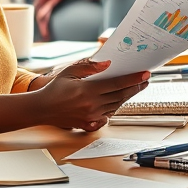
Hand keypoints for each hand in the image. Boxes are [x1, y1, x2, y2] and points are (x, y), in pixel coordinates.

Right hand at [34, 60, 149, 130]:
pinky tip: (119, 100)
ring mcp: (91, 117)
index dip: (133, 79)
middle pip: (121, 96)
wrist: (42, 109)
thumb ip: (89, 66)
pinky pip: (108, 115)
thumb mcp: (70, 71)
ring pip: (116, 106)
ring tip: (135, 88)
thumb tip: (107, 63)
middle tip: (145, 80)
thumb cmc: (55, 89)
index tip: (145, 74)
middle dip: (135, 87)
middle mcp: (91, 106)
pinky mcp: (89, 124)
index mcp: (87, 91)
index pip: (117, 84)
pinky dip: (115, 107)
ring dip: (127, 97)